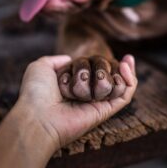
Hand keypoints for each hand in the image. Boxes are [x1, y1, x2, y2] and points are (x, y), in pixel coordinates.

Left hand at [17, 54, 136, 149]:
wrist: (37, 115)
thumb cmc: (36, 92)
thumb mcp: (41, 67)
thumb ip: (56, 60)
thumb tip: (70, 58)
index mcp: (75, 83)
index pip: (97, 67)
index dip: (104, 60)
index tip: (112, 52)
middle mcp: (88, 93)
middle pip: (108, 71)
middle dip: (101, 65)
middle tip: (85, 73)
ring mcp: (98, 102)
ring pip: (118, 82)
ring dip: (112, 71)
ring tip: (98, 75)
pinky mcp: (106, 111)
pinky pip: (126, 95)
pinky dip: (130, 79)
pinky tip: (125, 66)